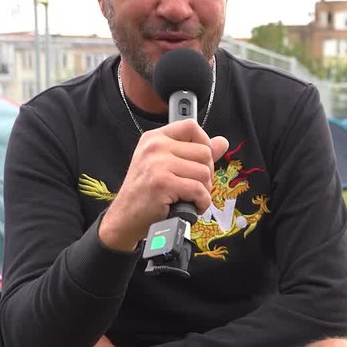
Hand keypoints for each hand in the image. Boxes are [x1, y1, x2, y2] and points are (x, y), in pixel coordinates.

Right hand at [100, 120, 228, 251]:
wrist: (125, 219)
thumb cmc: (146, 194)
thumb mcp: (166, 165)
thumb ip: (194, 152)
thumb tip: (222, 142)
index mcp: (155, 138)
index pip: (191, 127)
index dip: (204, 144)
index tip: (199, 161)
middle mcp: (155, 146)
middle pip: (204, 152)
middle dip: (205, 174)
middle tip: (191, 187)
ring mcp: (158, 164)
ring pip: (204, 173)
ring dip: (203, 191)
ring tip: (188, 198)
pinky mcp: (163, 183)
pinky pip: (199, 190)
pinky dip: (201, 203)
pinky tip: (189, 207)